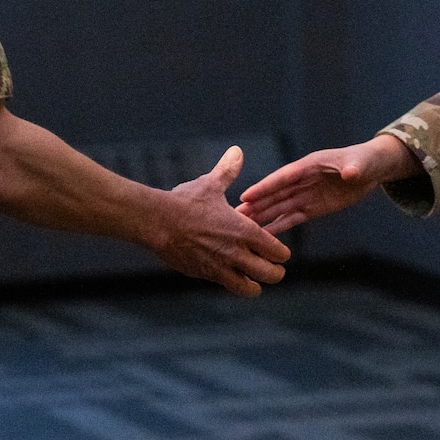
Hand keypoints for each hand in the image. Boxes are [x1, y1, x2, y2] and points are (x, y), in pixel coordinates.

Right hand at [149, 146, 291, 296]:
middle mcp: (237, 252)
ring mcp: (220, 267)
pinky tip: (229, 276)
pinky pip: (226, 286)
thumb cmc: (186, 201)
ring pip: (249, 288)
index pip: (277, 251)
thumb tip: (237, 151)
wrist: (158, 221)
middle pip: (270, 274)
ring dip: (254, 286)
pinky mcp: (204, 275)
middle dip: (275, 273)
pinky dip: (232, 284)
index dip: (281, 253)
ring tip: (254, 282)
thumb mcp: (210, 184)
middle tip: (274, 271)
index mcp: (244, 230)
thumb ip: (228, 171)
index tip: (280, 253)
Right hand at [237, 136, 419, 233]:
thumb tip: (350, 173)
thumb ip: (353, 168)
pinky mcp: (313, 208)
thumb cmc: (365, 160)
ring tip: (244, 227)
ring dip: (263, 216)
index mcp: (308, 166)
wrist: (373, 170)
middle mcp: (303, 180)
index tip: (246, 195)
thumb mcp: (360, 163)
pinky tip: (266, 236)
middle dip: (257, 204)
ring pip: (281, 207)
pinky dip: (280, 226)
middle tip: (236, 215)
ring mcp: (307, 195)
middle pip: (276, 194)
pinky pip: (293, 218)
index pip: (283, 178)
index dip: (265, 187)